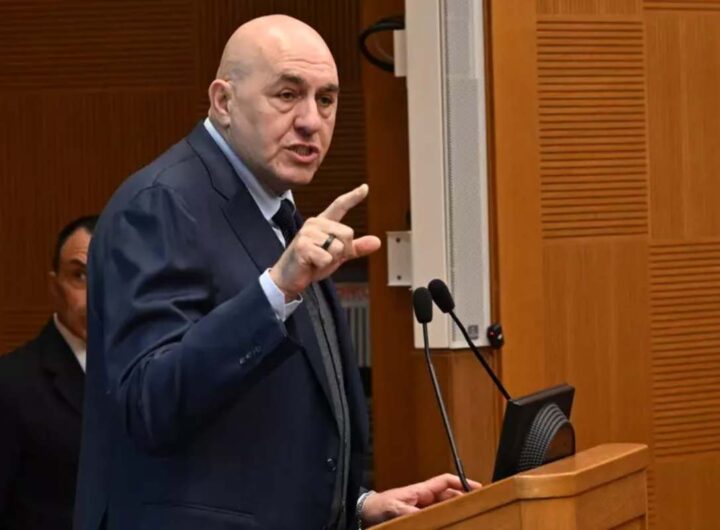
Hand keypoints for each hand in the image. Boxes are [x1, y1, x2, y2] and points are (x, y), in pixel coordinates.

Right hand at [269, 184, 380, 299]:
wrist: (289, 277)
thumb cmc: (312, 263)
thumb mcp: (338, 255)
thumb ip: (356, 247)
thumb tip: (377, 242)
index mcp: (323, 223)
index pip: (340, 206)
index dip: (353, 197)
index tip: (365, 187)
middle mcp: (315, 223)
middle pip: (348, 233)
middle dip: (343, 251)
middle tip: (326, 257)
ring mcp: (308, 233)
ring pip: (338, 247)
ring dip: (332, 260)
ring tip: (317, 260)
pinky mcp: (303, 246)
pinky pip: (327, 258)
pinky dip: (322, 266)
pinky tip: (311, 264)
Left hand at [360, 473, 481, 526]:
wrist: (365, 513)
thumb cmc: (378, 506)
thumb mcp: (395, 508)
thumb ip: (410, 511)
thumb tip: (427, 516)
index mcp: (421, 490)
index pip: (446, 481)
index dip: (462, 482)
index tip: (477, 488)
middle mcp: (424, 498)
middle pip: (449, 497)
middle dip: (462, 500)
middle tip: (476, 508)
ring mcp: (422, 509)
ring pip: (444, 509)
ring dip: (454, 513)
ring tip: (466, 519)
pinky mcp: (418, 518)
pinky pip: (435, 519)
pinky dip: (443, 522)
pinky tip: (449, 525)